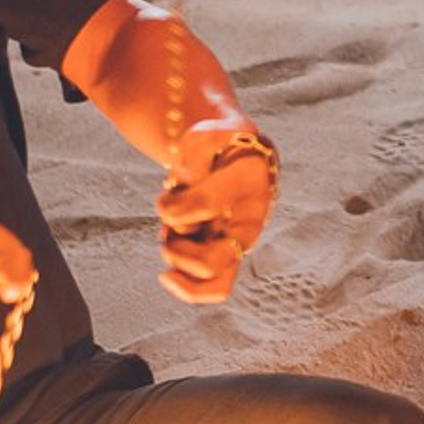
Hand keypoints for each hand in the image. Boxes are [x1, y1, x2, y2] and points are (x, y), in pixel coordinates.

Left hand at [154, 118, 277, 303]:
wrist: (231, 153)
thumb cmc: (215, 145)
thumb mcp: (203, 133)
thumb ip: (195, 153)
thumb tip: (187, 187)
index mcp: (252, 176)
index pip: (204, 206)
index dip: (172, 207)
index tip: (169, 190)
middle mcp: (254, 215)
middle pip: (209, 260)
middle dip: (175, 246)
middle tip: (169, 222)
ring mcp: (245, 239)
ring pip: (212, 280)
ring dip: (177, 258)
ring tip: (172, 236)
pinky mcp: (235, 255)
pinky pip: (216, 289)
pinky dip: (185, 286)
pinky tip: (169, 271)